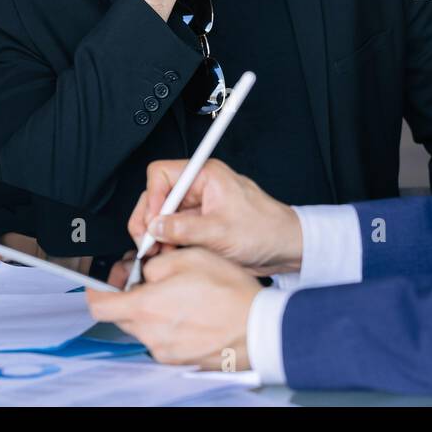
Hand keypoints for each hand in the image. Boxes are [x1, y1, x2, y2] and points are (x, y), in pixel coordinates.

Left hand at [87, 248, 261, 369]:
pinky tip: (192, 313)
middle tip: (150, 280)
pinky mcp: (179, 360)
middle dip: (129, 296)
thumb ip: (156, 264)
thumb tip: (143, 271)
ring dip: (152, 311)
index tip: (102, 282)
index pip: (99, 305)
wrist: (257, 328)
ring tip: (180, 296)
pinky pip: (163, 339)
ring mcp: (164, 350)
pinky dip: (169, 325)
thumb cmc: (229, 293)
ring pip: (144, 327)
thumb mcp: (190, 257)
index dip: (96, 290)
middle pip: (122, 315)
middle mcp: (150, 334)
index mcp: (146, 307)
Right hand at [112, 159, 301, 286]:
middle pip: (157, 196)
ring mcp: (198, 207)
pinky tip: (168, 257)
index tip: (152, 223)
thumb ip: (184, 228)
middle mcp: (199, 188)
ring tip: (157, 254)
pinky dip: (166, 243)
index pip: (162, 175)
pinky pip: (172, 230)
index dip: (153, 198)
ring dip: (155, 235)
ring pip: (162, 216)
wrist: (284, 247)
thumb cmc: (265, 230)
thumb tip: (155, 226)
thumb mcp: (221, 232)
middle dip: (149, 221)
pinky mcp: (198, 225)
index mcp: (206, 176)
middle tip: (147, 244)